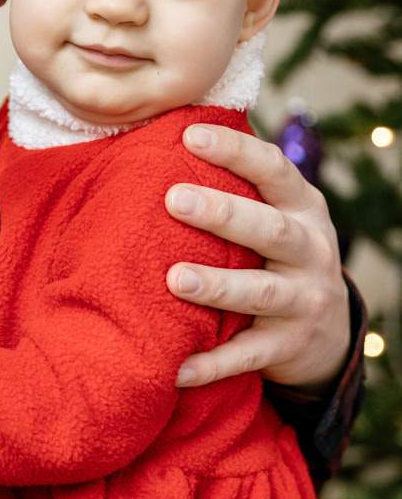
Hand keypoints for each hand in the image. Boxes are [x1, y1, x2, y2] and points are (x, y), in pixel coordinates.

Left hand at [165, 124, 349, 391]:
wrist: (329, 332)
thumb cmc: (277, 255)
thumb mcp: (275, 215)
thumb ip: (239, 185)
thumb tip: (168, 129)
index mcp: (302, 209)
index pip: (274, 170)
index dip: (236, 152)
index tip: (190, 135)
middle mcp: (311, 252)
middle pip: (270, 230)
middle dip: (224, 214)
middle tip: (174, 198)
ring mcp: (304, 302)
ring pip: (261, 292)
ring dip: (218, 286)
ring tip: (174, 279)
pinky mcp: (289, 348)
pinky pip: (247, 357)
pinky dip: (210, 364)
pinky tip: (174, 369)